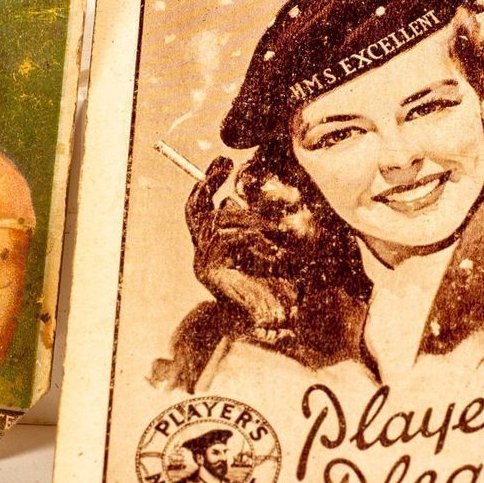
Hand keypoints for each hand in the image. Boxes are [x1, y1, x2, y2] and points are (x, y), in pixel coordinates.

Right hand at [184, 157, 299, 338]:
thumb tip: (255, 194)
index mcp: (222, 243)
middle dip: (207, 181)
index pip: (207, 204)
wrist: (284, 322)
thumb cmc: (288, 286)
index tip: (226, 160)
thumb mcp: (284, 244)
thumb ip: (268, 222)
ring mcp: (205, 261)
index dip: (212, 179)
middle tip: (223, 164)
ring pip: (217, 219)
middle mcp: (208, 251)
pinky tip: (272, 252)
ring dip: (251, 219)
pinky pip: (225, 239)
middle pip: (195, 206)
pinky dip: (251, 238)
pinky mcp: (208, 271)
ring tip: (277, 233)